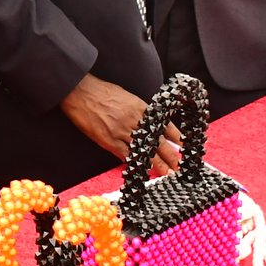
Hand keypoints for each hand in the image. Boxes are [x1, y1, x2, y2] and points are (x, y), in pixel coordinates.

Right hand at [60, 75, 181, 170]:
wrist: (80, 91)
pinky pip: (125, 154)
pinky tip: (141, 170)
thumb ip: (138, 111)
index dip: (176, 138)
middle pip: (158, 142)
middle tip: (180, 167)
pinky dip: (134, 162)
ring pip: (144, 151)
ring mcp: (122, 131)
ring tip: (167, 174)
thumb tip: (147, 122)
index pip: (164, 126)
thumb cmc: (102, 92)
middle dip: (171, 156)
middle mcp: (135, 121)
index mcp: (141, 108)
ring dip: (157, 164)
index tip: (184, 147)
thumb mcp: (127, 97)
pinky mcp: (109, 140)